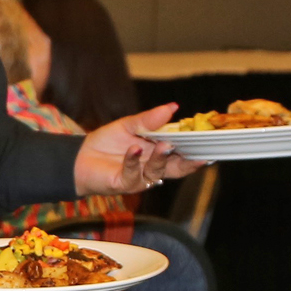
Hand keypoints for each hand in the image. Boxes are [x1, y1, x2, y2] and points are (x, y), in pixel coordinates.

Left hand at [74, 103, 202, 196]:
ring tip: (164, 144)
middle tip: (198, 152)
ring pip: (157, 172)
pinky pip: (133, 174)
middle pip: (176, 168)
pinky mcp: (123, 183)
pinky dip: (134, 160)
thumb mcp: (129, 125)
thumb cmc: (106, 143)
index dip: (196, 153)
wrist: (79, 157)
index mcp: (156, 154)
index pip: (181, 156)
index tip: (210, 148)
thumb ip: (150, 119)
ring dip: (161, 158)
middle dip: (187, 161)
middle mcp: (151, 168)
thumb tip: (173, 107)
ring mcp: (139, 178)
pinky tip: (134, 149)